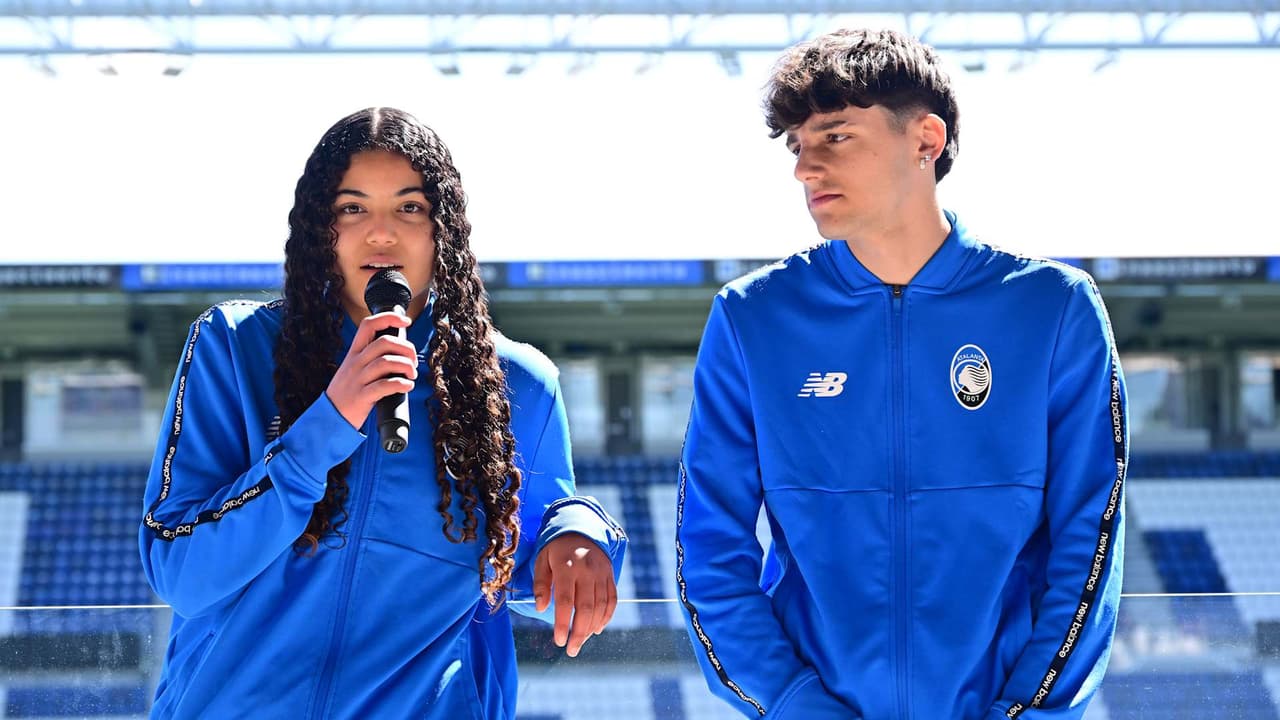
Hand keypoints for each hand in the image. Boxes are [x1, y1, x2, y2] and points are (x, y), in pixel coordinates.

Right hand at [324, 311, 417, 429]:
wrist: (329, 416)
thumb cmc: (347, 393)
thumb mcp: (353, 369)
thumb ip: (370, 358)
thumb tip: (399, 351)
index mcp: (354, 353)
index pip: (368, 325)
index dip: (389, 318)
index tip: (406, 321)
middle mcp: (355, 363)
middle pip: (384, 342)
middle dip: (406, 348)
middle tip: (413, 361)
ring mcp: (358, 379)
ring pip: (386, 362)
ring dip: (406, 366)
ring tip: (411, 375)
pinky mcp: (362, 397)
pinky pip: (385, 385)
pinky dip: (401, 384)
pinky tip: (407, 386)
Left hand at [532, 532, 617, 656]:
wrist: (581, 529)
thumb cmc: (557, 549)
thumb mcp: (542, 561)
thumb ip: (540, 584)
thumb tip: (540, 608)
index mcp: (566, 567)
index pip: (565, 601)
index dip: (562, 623)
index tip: (559, 641)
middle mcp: (586, 570)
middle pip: (586, 608)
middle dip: (579, 632)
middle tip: (572, 650)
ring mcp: (601, 573)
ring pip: (601, 606)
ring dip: (592, 628)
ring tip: (582, 641)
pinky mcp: (610, 575)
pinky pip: (612, 599)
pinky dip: (606, 617)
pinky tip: (597, 629)